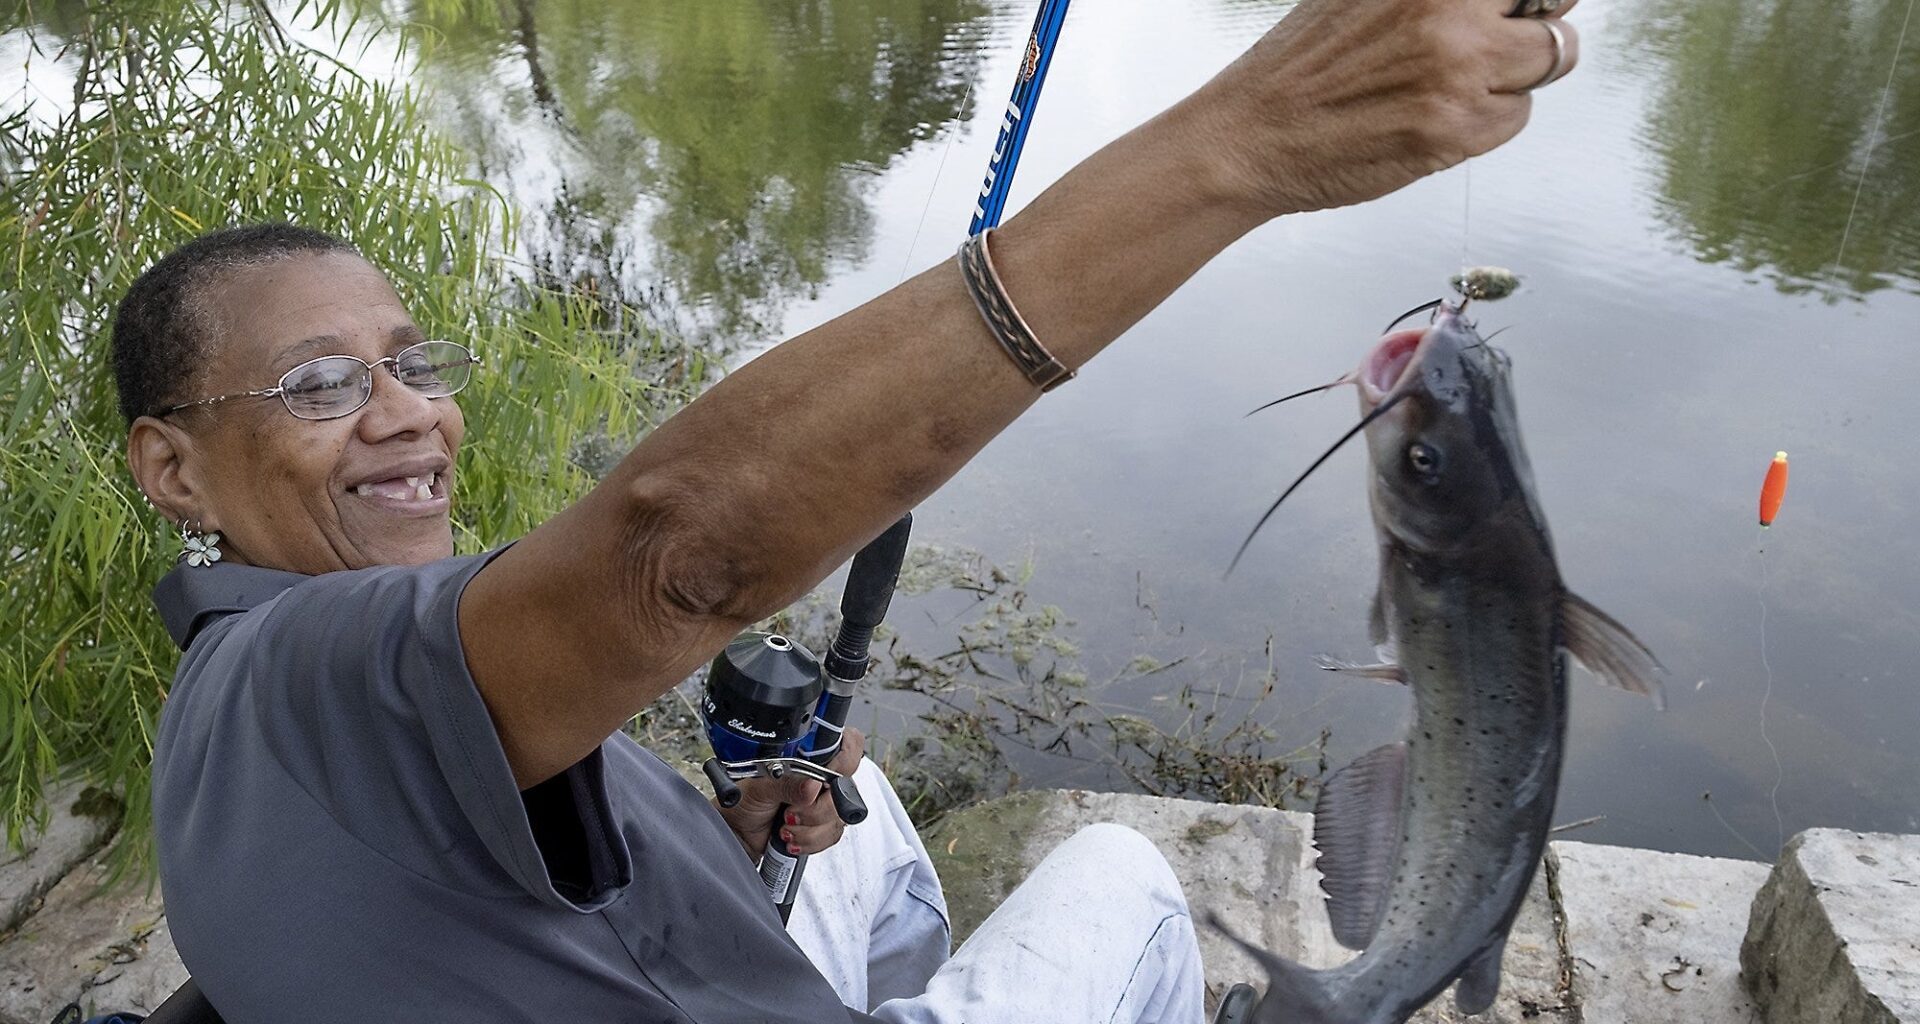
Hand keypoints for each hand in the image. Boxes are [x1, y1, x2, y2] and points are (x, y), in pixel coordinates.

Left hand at [715, 726, 865, 860]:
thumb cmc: (741, 802)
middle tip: (791, 811)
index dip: (843, 761)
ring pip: (839, 817)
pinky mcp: (820, 826)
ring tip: (785, 826)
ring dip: (809, 829)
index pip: (847, 746)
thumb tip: (812, 785)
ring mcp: (821, 802)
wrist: (734, 833)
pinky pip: (831, 835)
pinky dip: (809, 841)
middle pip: (846, 789)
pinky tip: (791, 838)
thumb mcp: (759, 787)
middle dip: (817, 809)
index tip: (821, 780)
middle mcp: (819, 778)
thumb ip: (785, 784)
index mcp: (807, 757)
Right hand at [1186, 0, 1581, 217]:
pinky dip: (1488, 122)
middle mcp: (1447, 11)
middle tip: (1494, 43)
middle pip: (1556, 6)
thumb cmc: (1299, 69)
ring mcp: (1456, 71)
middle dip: (1533, 25)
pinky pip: (1515, 118)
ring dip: (1514, 75)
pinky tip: (1436, 118)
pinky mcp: (1454, 130)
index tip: (1526, 5)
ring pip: (1548, 63)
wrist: (1247, 136)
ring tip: (1456, 85)